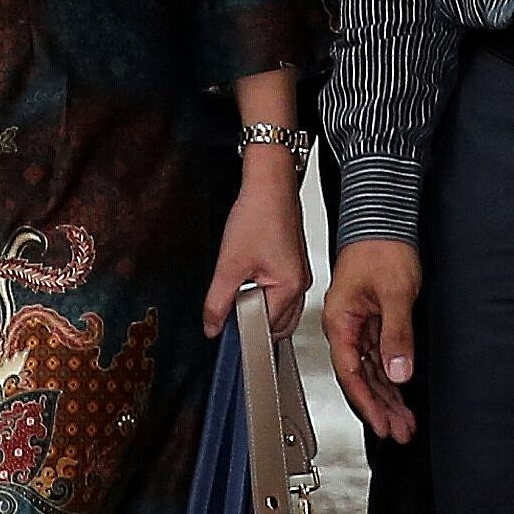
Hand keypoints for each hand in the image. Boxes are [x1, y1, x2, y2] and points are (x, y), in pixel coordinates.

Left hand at [203, 154, 309, 338]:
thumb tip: (213, 326)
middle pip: (276, 326)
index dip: (240, 329)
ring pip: (279, 311)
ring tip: (239, 286)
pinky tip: (248, 278)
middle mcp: (300, 285)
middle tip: (229, 306)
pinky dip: (264, 295)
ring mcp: (299, 276)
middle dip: (252, 323)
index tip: (223, 325)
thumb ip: (218, 301)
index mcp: (289, 288)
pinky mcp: (293, 267)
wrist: (270, 184)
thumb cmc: (259, 214)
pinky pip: (281, 294)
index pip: (264, 330)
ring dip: (258, 308)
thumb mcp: (229, 264)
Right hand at [323, 238, 419, 443]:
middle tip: (400, 430)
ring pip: (371, 370)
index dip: (368, 403)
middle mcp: (344, 327)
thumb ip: (396, 335)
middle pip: (360, 378)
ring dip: (388, 396)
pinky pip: (379, 356)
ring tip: (404, 420)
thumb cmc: (381, 247)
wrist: (384, 219)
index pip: (351, 373)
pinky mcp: (372, 319)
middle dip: (382, 407)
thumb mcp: (395, 294)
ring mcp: (358, 324)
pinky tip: (401, 391)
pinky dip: (391, 375)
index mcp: (340, 322)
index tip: (382, 424)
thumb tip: (398, 370)